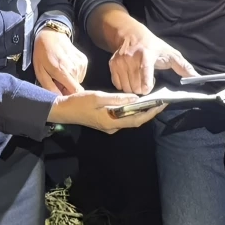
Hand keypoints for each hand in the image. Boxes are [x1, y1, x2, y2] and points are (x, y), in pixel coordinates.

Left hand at [33, 30, 88, 94]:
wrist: (51, 35)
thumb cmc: (42, 54)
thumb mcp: (40, 72)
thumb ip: (49, 87)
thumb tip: (59, 99)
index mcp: (63, 72)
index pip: (76, 92)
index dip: (69, 97)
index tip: (62, 94)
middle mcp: (75, 68)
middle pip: (76, 88)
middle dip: (66, 88)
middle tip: (56, 81)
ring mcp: (81, 64)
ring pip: (78, 81)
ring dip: (70, 80)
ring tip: (60, 72)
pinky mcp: (84, 60)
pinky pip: (80, 74)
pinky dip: (74, 73)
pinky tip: (66, 66)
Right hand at [49, 90, 166, 133]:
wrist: (63, 110)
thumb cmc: (79, 103)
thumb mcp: (98, 97)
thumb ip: (117, 98)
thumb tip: (135, 98)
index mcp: (111, 122)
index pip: (137, 119)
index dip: (151, 113)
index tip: (162, 104)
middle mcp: (113, 127)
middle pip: (135, 120)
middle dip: (149, 111)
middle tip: (160, 100)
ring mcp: (109, 126)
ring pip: (129, 119)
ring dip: (140, 111)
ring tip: (151, 100)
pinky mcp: (106, 122)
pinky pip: (122, 117)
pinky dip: (131, 110)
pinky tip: (135, 102)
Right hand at [108, 28, 196, 93]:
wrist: (132, 35)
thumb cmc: (154, 46)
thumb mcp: (170, 53)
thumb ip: (183, 66)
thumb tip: (197, 78)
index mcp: (146, 55)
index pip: (144, 72)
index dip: (146, 84)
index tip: (148, 89)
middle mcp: (131, 58)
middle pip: (135, 86)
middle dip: (142, 88)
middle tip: (147, 81)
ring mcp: (120, 61)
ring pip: (126, 87)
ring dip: (134, 88)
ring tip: (139, 78)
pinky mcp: (112, 64)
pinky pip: (118, 84)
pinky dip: (124, 85)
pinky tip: (131, 78)